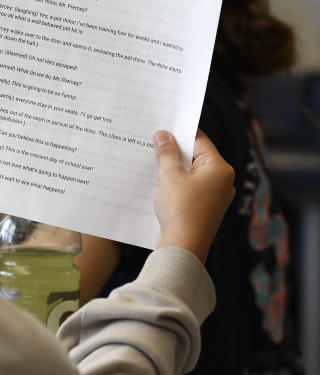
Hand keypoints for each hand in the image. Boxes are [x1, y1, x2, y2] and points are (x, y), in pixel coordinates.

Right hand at [152, 130, 234, 262]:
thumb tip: (163, 135)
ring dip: (172, 169)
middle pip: (195, 157)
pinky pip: (189, 189)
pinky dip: (175, 184)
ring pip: (190, 174)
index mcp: (220, 169)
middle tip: (153, 144)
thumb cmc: (181, 209)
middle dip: (174, 152)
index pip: (200, 141)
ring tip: (152, 163)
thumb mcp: (169, 175)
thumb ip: (167, 153)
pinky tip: (157, 184)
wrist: (183, 247)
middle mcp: (222, 181)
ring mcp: (214, 197)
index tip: (162, 127)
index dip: (180, 132)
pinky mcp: (203, 210)